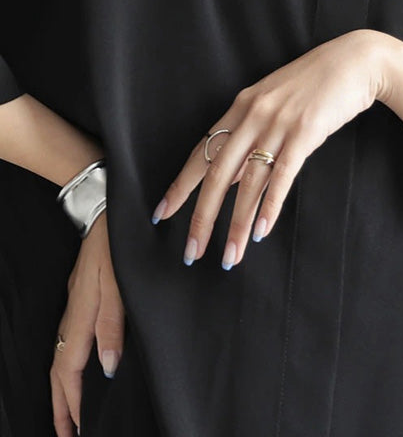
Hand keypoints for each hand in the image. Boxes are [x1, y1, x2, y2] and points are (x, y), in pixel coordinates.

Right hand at [50, 211, 124, 436]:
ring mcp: (76, 303)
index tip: (76, 430)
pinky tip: (81, 366)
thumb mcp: (120, 283)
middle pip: (60, 367)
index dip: (72, 402)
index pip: (70, 369)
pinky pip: (70, 339)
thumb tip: (107, 366)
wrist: (105, 209)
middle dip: (61, 403)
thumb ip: (113, 324)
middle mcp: (74, 313)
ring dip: (65, 386)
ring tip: (71, 411)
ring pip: (63, 354)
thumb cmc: (114, 245)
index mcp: (82, 314)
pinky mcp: (82, 295)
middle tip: (66, 434)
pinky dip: (71, 362)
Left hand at [151, 28, 383, 269]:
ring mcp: (278, 124)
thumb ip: (250, 135)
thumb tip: (230, 175)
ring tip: (229, 256)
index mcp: (241, 106)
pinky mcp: (305, 132)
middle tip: (192, 252)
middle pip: (218, 174)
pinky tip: (261, 232)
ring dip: (237, 224)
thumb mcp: (273, 103)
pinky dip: (270, 207)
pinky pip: (282, 176)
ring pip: (248, 183)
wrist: (354, 61)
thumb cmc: (314, 84)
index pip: (202, 151)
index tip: (162, 213)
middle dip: (202, 217)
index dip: (181, 185)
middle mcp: (253, 115)